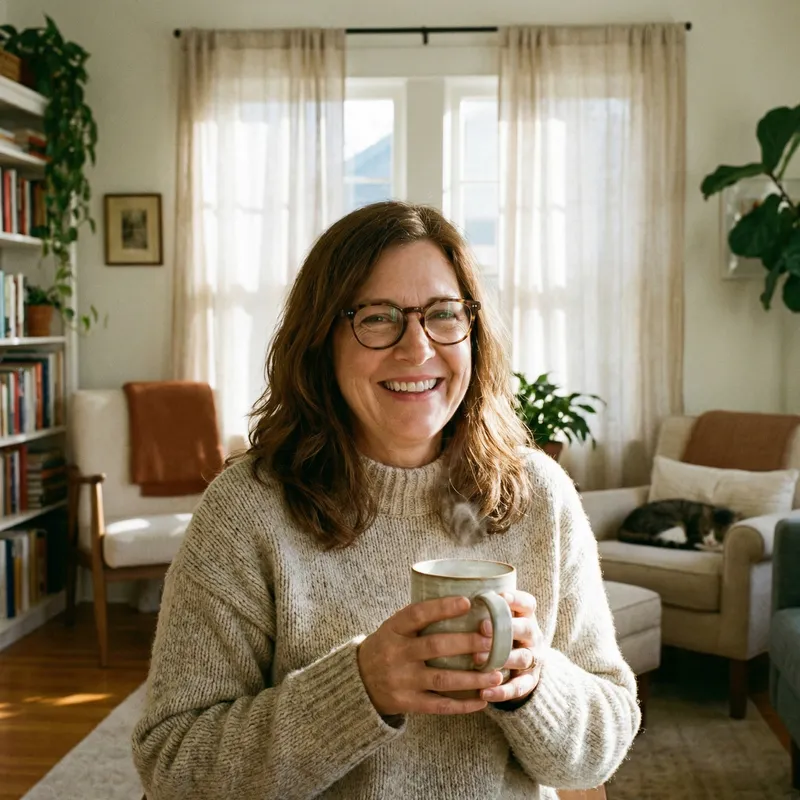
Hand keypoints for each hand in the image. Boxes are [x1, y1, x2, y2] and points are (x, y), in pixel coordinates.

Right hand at [357, 595, 506, 716]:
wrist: (358, 681)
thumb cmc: (387, 646)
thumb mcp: (393, 627)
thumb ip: (419, 618)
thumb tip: (463, 602)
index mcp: (393, 629)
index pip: (417, 614)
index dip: (442, 608)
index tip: (468, 602)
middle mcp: (396, 654)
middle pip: (435, 646)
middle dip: (467, 643)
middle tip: (492, 641)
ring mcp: (402, 680)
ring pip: (442, 680)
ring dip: (472, 678)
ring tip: (497, 675)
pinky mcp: (407, 703)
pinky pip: (439, 705)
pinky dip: (462, 705)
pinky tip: (482, 701)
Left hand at [474, 590, 544, 704]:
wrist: (520, 664)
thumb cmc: (498, 633)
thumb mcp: (497, 618)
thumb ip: (483, 610)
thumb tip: (450, 597)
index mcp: (526, 616)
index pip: (527, 603)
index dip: (516, 599)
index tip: (500, 595)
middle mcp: (533, 635)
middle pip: (526, 628)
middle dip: (506, 627)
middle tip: (482, 627)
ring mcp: (534, 658)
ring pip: (523, 657)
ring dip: (502, 658)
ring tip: (477, 660)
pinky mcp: (529, 681)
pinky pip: (519, 687)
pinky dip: (502, 691)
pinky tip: (484, 693)